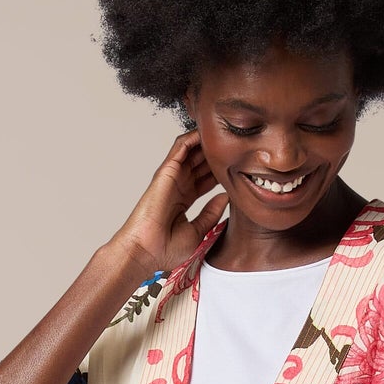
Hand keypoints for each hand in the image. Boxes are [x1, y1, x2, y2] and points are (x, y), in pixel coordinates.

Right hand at [111, 132, 225, 278]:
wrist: (146, 252)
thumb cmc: (165, 249)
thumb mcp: (198, 231)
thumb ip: (211, 213)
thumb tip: (226, 196)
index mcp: (183, 200)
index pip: (205, 180)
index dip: (220, 173)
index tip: (237, 169)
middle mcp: (177, 186)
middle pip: (200, 163)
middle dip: (216, 155)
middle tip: (235, 147)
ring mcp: (171, 178)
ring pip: (191, 151)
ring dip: (206, 142)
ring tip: (225, 134)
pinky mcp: (166, 171)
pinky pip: (180, 147)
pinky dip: (193, 137)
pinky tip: (208, 132)